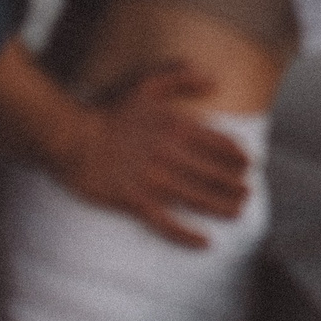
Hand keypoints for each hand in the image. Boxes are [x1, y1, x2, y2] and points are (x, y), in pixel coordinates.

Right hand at [53, 64, 251, 247]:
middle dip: (236, 185)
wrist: (70, 137)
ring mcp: (153, 181)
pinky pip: (167, 224)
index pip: (221, 144)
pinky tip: (205, 243)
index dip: (239, 157)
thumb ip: (181, 78)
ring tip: (238, 212)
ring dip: (223, 207)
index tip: (249, 165)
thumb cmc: (108, 112)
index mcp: (175, 127)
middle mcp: (170, 155)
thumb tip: (214, 80)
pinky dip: (188, 236)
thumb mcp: (146, 85)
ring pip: (198, 198)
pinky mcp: (134, 202)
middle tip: (248, 193)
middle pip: (215, 174)